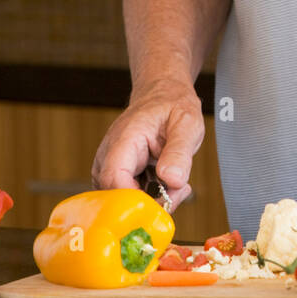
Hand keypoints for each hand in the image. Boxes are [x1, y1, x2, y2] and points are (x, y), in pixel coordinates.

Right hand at [91, 80, 204, 213]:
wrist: (163, 95)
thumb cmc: (172, 105)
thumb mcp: (186, 123)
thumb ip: (179, 151)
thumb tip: (173, 180)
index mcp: (124, 140)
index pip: (114, 179)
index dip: (135, 199)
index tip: (163, 201)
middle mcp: (110, 155)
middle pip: (116, 195)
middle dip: (149, 203)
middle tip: (178, 192)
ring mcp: (111, 165)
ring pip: (122, 200)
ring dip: (152, 200)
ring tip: (176, 185)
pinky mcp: (119, 174)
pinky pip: (129, 196)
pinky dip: (151, 196)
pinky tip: (168, 184)